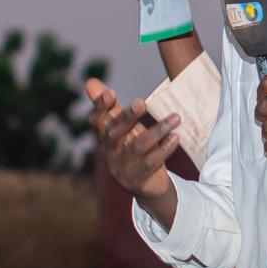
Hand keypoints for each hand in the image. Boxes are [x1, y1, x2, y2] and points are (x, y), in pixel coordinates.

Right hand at [87, 77, 182, 223]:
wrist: (147, 185)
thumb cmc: (132, 149)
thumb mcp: (122, 129)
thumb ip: (111, 107)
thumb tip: (90, 82)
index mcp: (104, 137)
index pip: (96, 121)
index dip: (100, 107)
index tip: (110, 93)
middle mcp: (110, 152)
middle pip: (115, 133)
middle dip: (127, 117)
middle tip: (141, 103)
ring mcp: (123, 167)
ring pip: (138, 146)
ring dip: (158, 130)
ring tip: (175, 118)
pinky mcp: (139, 178)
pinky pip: (152, 162)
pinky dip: (165, 149)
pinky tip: (175, 137)